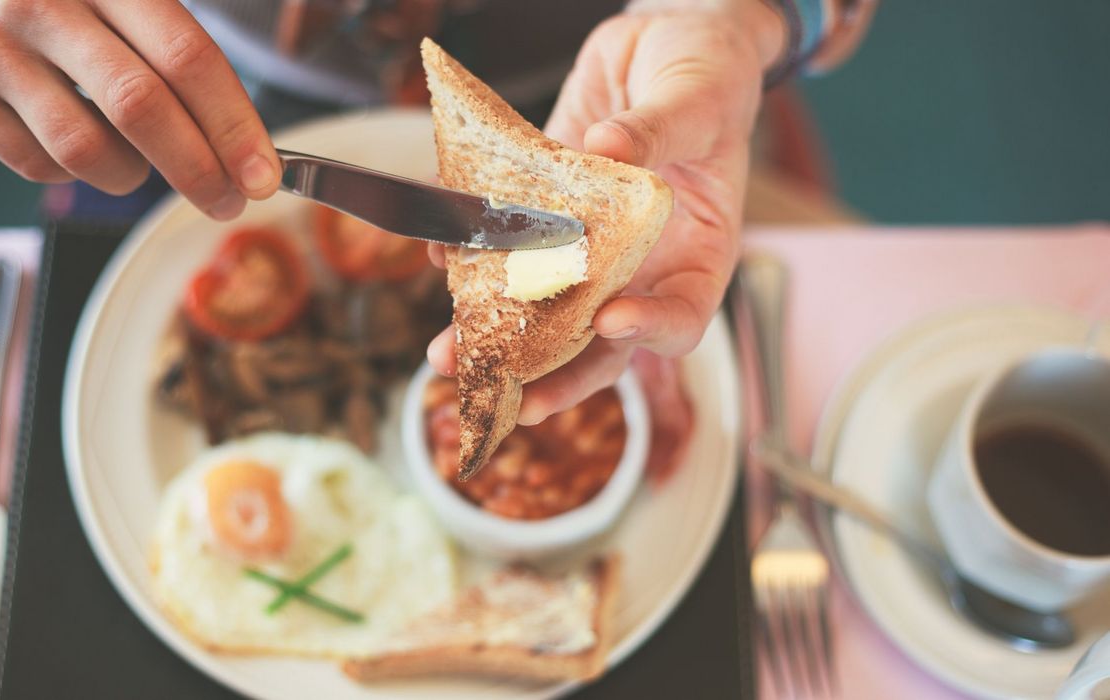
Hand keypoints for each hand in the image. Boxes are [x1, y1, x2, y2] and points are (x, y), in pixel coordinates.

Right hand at [0, 0, 278, 219]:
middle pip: (139, 107)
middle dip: (197, 169)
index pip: (186, 57)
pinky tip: (83, 143)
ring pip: (84, 149)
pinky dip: (76, 173)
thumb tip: (250, 154)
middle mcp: (42, 1)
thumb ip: (186, 58)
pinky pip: (37, 165)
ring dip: (130, 175)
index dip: (232, 124)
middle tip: (227, 201)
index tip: (263, 176)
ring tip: (139, 161)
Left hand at [428, 1, 783, 422]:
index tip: (611, 320)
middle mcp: (642, 262)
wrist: (666, 42)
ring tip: (447, 352)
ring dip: (495, 333)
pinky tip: (442, 257)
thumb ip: (659, 129)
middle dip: (551, 372)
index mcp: (699, 251)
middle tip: (505, 395)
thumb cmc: (709, 73)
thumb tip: (608, 150)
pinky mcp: (548, 213)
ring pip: (545, 307)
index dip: (649, 330)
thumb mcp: (698, 96)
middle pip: (600, 340)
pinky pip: (511, 246)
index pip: (681, 316)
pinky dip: (473, 256)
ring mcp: (591, 244)